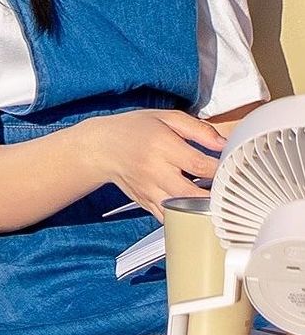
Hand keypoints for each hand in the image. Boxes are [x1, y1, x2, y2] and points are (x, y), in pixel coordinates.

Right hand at [82, 108, 225, 221]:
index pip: (200, 164)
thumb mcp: (166, 117)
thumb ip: (197, 129)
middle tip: (229, 192)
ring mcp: (147, 189)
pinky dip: (182, 216)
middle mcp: (154, 171)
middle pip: (191, 193)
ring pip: (179, 209)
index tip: (233, 168)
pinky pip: (165, 216)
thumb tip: (222, 142)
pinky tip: (193, 210)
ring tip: (215, 204)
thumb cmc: (133, 130)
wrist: (101, 148)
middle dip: (214, 195)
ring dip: (199, 210)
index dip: (222, 169)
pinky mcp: (143, 201)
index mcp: (162, 147)